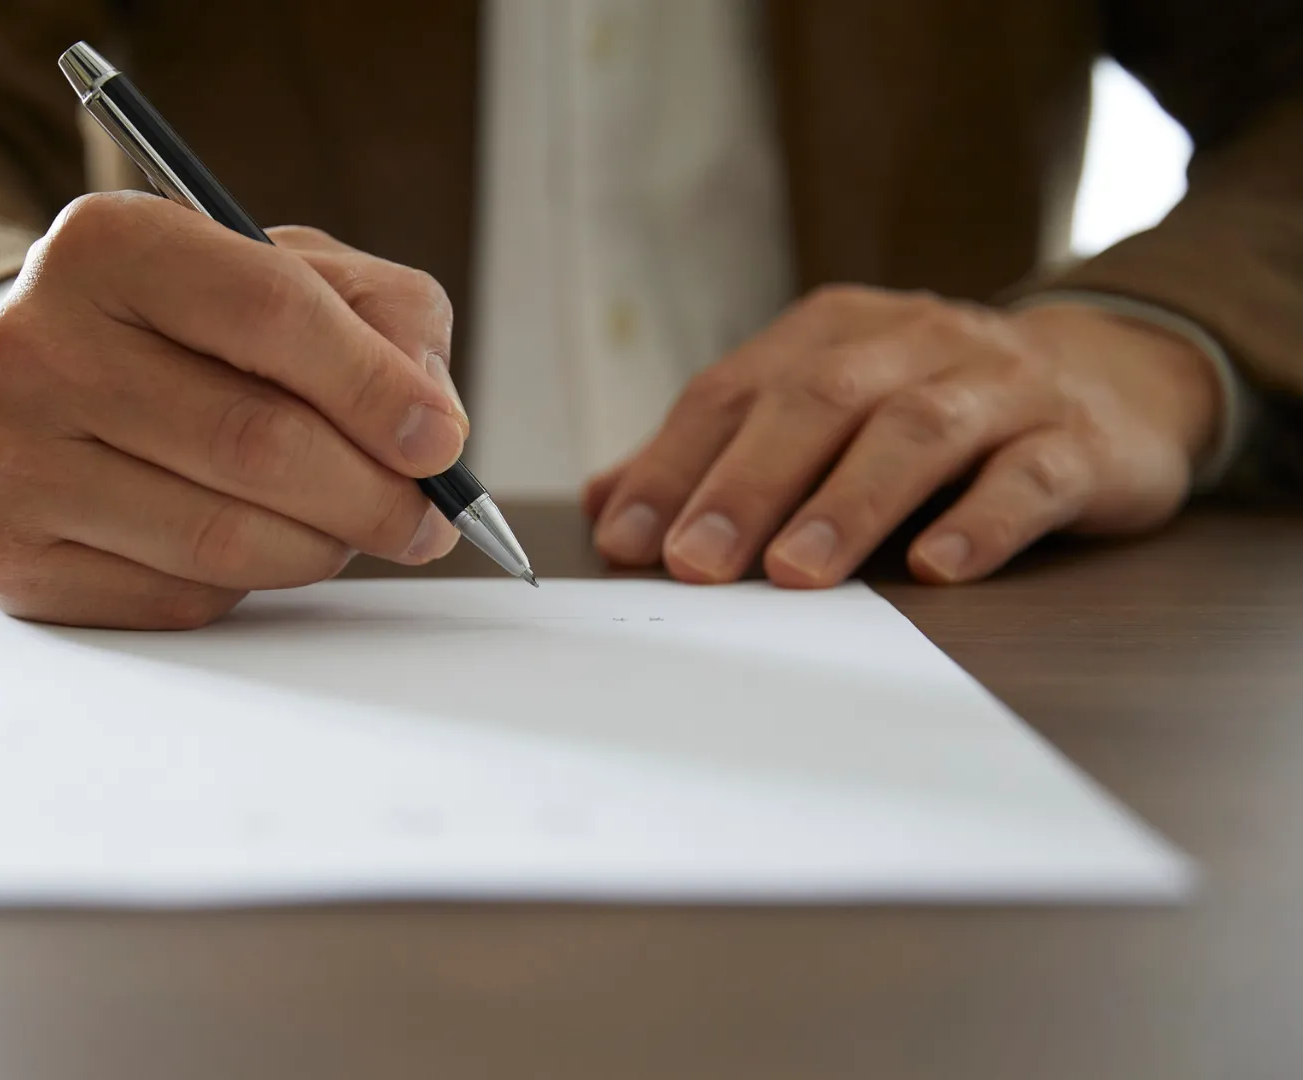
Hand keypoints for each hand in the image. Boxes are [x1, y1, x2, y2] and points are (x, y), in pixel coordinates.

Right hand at [0, 192, 468, 628]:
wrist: (47, 387)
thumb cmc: (191, 329)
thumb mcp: (292, 274)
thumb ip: (384, 319)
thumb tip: (431, 426)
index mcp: (109, 240)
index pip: (270, 312)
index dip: (375, 388)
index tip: (442, 444)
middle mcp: (35, 340)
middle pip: (254, 441)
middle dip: (370, 494)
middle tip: (423, 520)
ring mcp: (6, 453)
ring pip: (219, 537)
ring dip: (318, 549)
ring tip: (343, 528)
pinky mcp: (7, 553)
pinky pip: (174, 597)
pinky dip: (243, 588)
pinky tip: (247, 547)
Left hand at [584, 286, 1222, 585]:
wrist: (1117, 371)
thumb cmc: (935, 404)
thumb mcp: (826, 409)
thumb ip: (720, 454)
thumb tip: (605, 504)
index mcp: (833, 333)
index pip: (735, 392)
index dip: (675, 463)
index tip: (626, 537)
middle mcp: (913, 344)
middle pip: (818, 403)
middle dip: (747, 484)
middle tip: (696, 562)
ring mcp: (999, 387)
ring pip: (915, 433)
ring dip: (847, 504)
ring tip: (795, 572)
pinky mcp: (1077, 441)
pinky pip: (1026, 476)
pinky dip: (978, 522)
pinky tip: (936, 568)